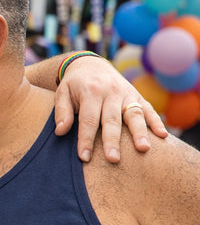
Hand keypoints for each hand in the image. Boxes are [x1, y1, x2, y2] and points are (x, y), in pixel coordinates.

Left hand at [53, 54, 167, 162]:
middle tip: (113, 159)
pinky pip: (148, 109)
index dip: (86, 140)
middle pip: (112, 120)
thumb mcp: (62, 93)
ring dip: (140, 133)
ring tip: (143, 149)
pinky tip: (163, 136)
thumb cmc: (74, 84)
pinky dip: (156, 122)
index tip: (84, 158)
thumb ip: (61, 112)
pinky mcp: (137, 96)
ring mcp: (127, 93)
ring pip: (134, 115)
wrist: (92, 64)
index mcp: (91, 92)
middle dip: (112, 140)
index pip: (88, 120)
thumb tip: (60, 132)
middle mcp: (111, 92)